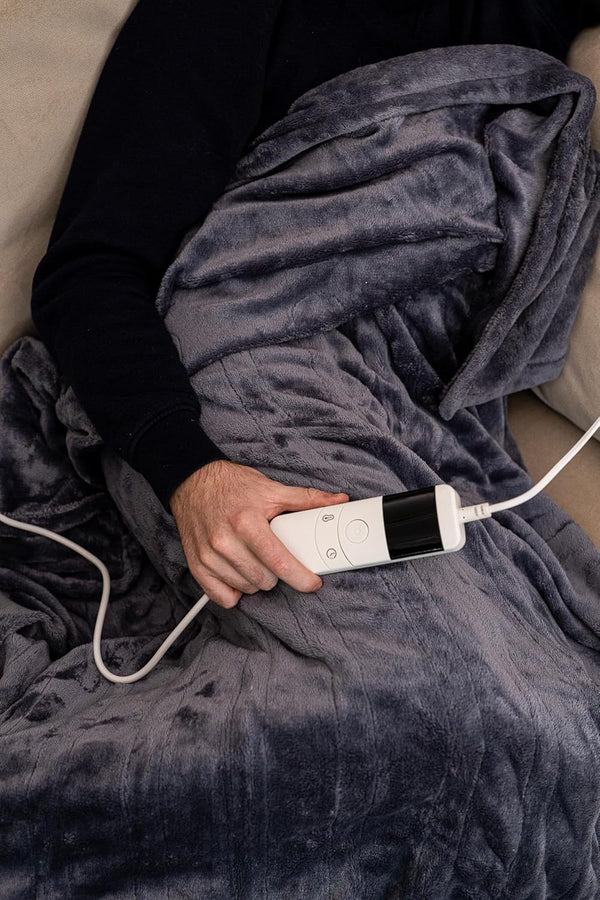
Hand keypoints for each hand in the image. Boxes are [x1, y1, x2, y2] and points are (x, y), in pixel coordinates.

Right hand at [169, 459, 348, 607]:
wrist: (192, 482)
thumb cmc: (233, 486)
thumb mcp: (271, 489)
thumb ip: (307, 499)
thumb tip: (338, 501)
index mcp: (247, 522)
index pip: (280, 562)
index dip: (301, 578)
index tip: (312, 582)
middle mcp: (225, 541)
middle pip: (266, 580)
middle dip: (277, 572)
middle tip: (274, 555)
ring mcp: (209, 556)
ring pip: (248, 588)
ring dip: (257, 579)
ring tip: (255, 558)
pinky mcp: (197, 566)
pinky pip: (224, 597)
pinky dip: (235, 590)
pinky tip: (239, 573)